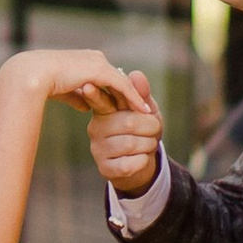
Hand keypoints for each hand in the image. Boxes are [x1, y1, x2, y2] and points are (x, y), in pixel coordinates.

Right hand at [7, 45, 133, 109]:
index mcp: (84, 60)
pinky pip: (123, 86)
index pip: (107, 76)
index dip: (117, 90)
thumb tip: (86, 105)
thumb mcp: (63, 89)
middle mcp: (94, 58)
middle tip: (142, 109)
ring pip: (123, 81)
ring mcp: (98, 62)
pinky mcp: (100, 71)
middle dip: (130, 94)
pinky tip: (142, 110)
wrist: (33, 74)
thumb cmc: (42, 82)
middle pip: (118, 78)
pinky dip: (133, 98)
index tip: (126, 104)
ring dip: (135, 97)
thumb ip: (77, 95)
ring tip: (146, 112)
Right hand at [82, 71, 163, 197]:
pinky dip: (143, 161)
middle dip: (151, 127)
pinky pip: (128, 164)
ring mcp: (98, 148)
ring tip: (148, 143)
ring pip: (130, 144)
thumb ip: (142, 94)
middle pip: (129, 123)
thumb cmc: (143, 131)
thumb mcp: (146, 110)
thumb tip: (136, 74)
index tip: (88, 86)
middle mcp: (96, 127)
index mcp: (105, 110)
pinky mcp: (104, 167)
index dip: (94, 94)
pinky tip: (141, 158)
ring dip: (149, 144)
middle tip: (155, 129)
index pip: (99, 100)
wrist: (142, 162)